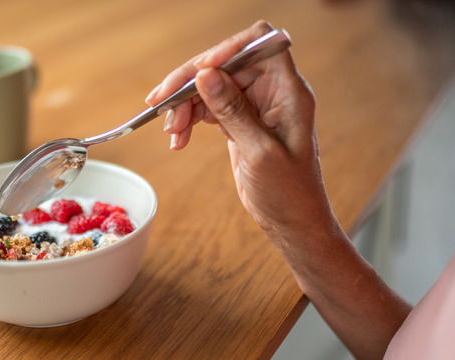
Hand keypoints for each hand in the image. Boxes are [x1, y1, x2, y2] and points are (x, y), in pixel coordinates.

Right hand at [146, 21, 331, 238]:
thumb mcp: (259, 152)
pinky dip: (190, 118)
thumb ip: (233, 111)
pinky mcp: (239, 121)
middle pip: (225, 64)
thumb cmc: (288, 192)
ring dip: (185, 103)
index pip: (259, 43)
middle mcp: (272, 91)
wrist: (291, 222)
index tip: (200, 71)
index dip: (227, 48)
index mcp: (288, 91)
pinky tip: (178, 138)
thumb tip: (206, 75)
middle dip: (192, 82)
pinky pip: (209, 107)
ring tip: (171, 131)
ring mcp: (254, 105)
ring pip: (211, 85)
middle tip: (162, 105)